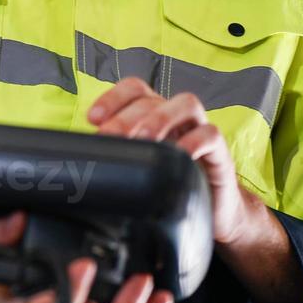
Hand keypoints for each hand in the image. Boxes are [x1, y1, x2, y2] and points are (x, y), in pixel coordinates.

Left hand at [87, 77, 257, 246]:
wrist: (211, 212)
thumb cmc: (168, 184)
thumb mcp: (139, 168)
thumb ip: (117, 156)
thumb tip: (83, 156)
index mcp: (153, 113)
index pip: (134, 89)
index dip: (112, 98)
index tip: (92, 118)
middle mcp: (176, 115)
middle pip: (152, 100)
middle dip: (127, 117)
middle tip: (110, 138)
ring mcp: (199, 129)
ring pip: (187, 103)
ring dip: (161, 118)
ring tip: (144, 140)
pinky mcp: (220, 151)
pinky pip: (211, 133)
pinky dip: (194, 140)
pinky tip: (178, 154)